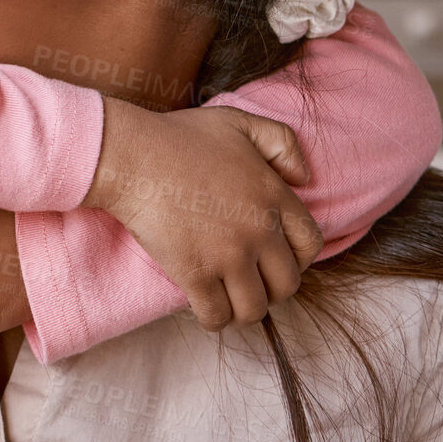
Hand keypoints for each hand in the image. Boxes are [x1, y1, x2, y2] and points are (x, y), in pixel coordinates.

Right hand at [86, 97, 321, 329]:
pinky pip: (218, 316)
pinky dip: (214, 319)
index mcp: (273, 196)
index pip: (311, 244)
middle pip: (287, 284)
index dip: (299, 259)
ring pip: (255, 308)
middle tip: (250, 283)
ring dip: (244, 310)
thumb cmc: (178, 137)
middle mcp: (259, 230)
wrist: (132, 156)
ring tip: (229, 301)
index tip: (277, 260)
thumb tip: (303, 180)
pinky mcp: (196, 274)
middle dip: (272, 290)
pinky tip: (205, 309)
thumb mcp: (239, 122)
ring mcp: (229, 256)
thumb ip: (282, 144)